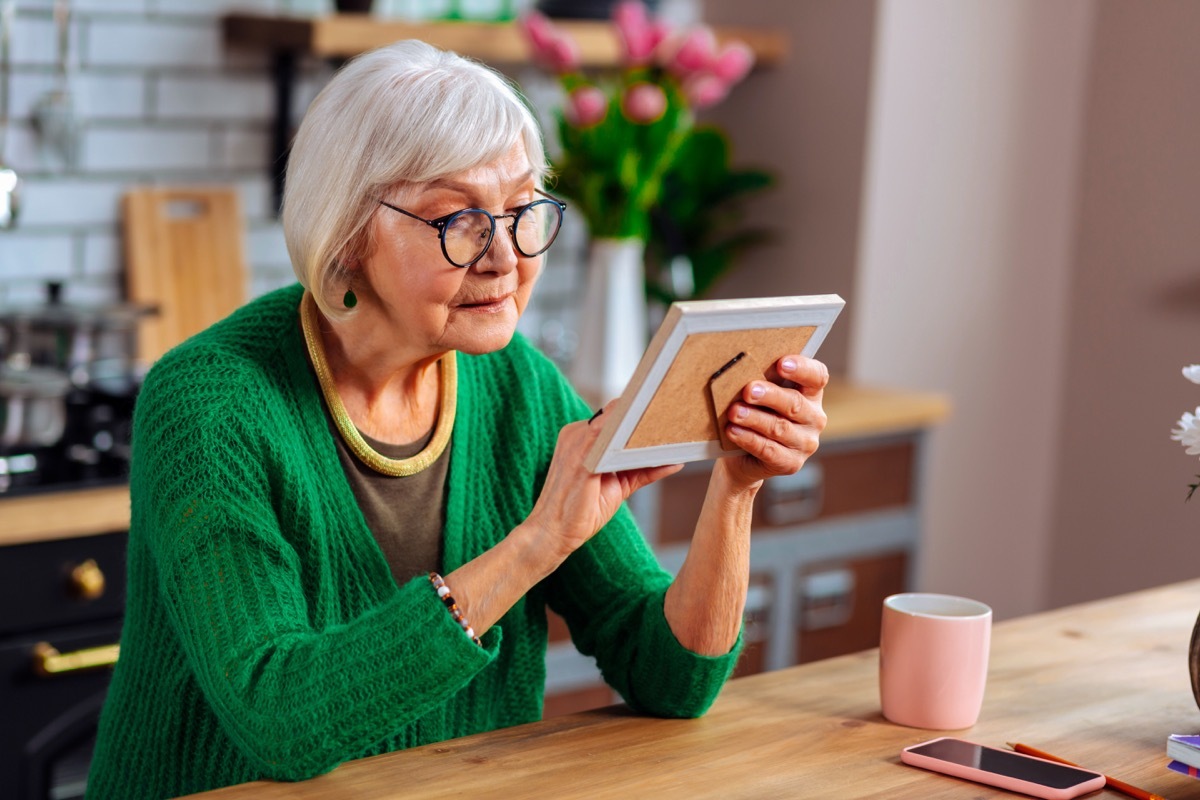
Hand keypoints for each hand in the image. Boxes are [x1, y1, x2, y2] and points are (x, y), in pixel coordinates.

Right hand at [528, 401, 681, 562]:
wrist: (553, 533)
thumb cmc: (582, 510)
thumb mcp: (618, 485)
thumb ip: (642, 470)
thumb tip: (675, 461)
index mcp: (581, 436)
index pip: (615, 417)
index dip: (640, 416)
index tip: (667, 415)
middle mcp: (577, 434)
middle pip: (616, 415)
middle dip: (644, 416)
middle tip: (674, 419)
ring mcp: (577, 444)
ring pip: (615, 423)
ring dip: (641, 426)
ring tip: (669, 429)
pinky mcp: (580, 460)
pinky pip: (609, 442)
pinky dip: (633, 442)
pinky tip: (653, 447)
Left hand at [720, 355, 828, 488]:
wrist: (743, 456)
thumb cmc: (754, 414)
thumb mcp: (761, 396)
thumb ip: (761, 381)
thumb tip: (741, 368)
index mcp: (811, 394)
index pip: (817, 377)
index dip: (802, 369)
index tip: (781, 363)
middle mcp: (814, 418)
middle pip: (795, 403)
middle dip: (770, 395)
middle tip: (748, 390)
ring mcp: (805, 443)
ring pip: (780, 428)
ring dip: (755, 418)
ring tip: (734, 412)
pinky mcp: (791, 463)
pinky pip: (769, 450)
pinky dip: (749, 439)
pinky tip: (733, 431)